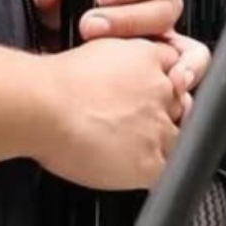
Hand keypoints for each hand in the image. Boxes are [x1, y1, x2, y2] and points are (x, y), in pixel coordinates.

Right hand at [33, 36, 183, 191]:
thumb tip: (116, 75)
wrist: (43, 106)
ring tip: (131, 149)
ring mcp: (158, 125)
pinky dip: (154, 174)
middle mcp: (160, 89)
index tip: (153, 96)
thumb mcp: (95, 51)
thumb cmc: (54, 83)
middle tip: (139, 125)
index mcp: (147, 57)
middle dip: (165, 115)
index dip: (165, 85)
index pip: (176, 69)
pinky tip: (134, 172)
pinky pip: (169, 172)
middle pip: (182, 104)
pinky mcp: (150, 161)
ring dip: (161, 145)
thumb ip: (119, 61)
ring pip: (179, 139)